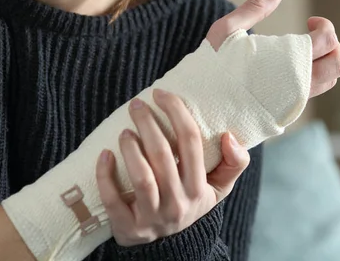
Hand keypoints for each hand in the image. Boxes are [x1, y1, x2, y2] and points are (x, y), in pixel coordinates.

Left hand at [95, 90, 249, 246]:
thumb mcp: (219, 188)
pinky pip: (114, 200)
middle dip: (148, 124)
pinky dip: (105, 175)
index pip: (191, 142)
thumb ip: (234, 163)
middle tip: (136, 105)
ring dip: (130, 149)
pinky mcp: (128, 227)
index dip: (177, 112)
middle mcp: (178, 202)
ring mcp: (152, 216)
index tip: (162, 94)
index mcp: (199, 188)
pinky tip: (104, 155)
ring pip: (142, 178)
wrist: (172, 247)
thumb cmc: (192, 203)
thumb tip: (230, 136)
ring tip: (124, 131)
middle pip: (163, 155)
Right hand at [206, 0, 339, 98]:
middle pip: (338, 64)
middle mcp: (297, 86)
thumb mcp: (227, 30)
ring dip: (323, 61)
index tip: (309, 20)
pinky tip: (288, 67)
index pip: (327, 40)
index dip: (325, 25)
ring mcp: (293, 102)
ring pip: (329, 81)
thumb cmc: (210, 67)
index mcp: (287, 63)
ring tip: (300, 50)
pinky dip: (312, 76)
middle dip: (332, 45)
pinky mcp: (287, 112)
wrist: (199, 108)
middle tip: (312, 35)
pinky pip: (313, 92)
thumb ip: (255, 8)